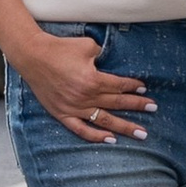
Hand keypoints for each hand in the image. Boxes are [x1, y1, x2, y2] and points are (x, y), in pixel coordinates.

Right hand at [17, 35, 155, 143]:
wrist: (32, 56)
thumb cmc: (60, 48)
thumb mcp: (87, 46)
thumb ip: (103, 56)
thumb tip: (113, 64)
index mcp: (92, 79)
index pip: (119, 85)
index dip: (133, 86)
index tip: (144, 89)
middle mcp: (85, 97)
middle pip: (117, 103)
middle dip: (137, 106)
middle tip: (153, 109)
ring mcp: (73, 108)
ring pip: (104, 121)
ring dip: (125, 127)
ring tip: (142, 134)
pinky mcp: (62, 113)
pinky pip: (81, 130)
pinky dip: (96, 137)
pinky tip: (111, 140)